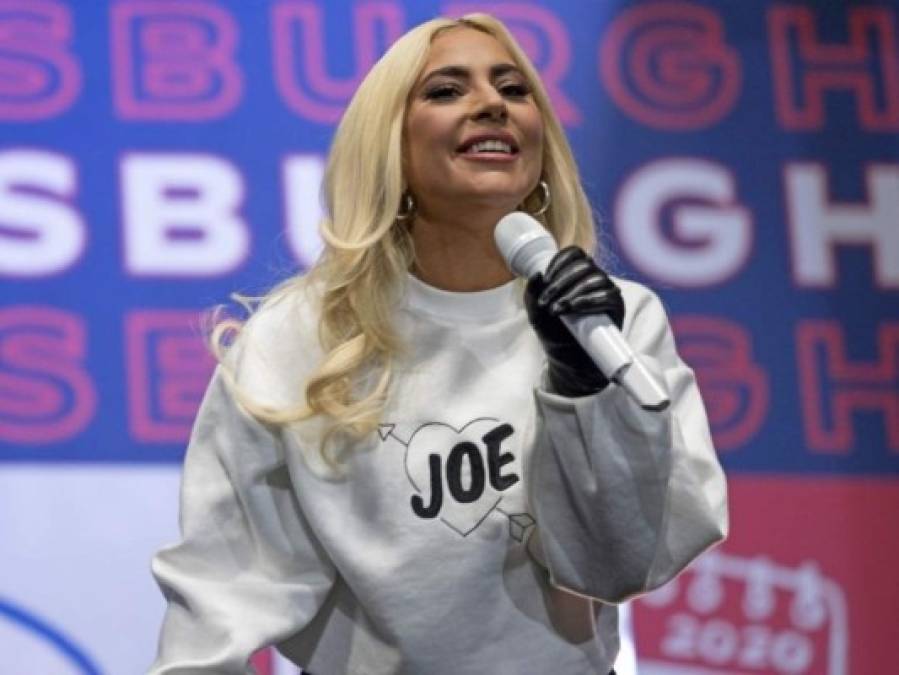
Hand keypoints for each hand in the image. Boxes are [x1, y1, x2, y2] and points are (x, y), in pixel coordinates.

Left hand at [524, 246, 624, 396]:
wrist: (569, 361)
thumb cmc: (554, 334)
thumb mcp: (536, 313)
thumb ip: (532, 293)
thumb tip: (536, 274)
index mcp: (576, 276)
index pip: (574, 254)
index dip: (559, 262)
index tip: (545, 280)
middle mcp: (594, 280)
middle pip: (583, 264)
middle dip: (561, 281)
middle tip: (547, 301)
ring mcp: (607, 292)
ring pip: (595, 278)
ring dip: (572, 292)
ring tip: (557, 309)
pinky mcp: (616, 308)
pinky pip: (608, 295)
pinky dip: (588, 300)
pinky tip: (573, 308)